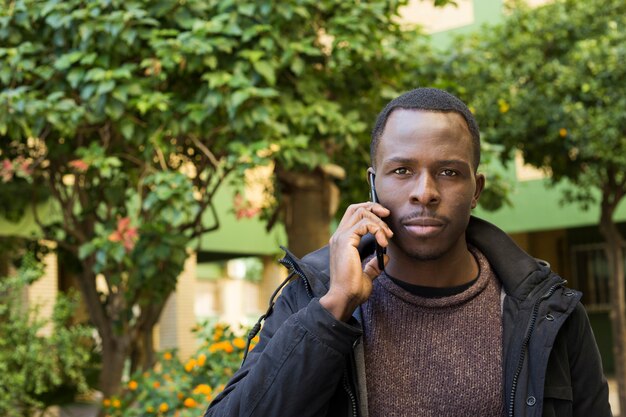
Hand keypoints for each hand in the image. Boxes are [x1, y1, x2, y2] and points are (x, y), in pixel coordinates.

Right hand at [320, 202, 391, 320]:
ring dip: (378, 221)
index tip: (384, 218)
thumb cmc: (353, 289)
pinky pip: (364, 224)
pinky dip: (377, 230)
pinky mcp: (346, 241)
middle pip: (355, 208)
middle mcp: (339, 236)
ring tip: (387, 236)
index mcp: (341, 242)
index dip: (369, 211)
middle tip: (388, 215)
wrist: (345, 298)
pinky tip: (383, 242)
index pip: (353, 215)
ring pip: (361, 213)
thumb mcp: (367, 274)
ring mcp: (341, 237)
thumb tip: (385, 257)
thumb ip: (374, 264)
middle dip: (374, 207)